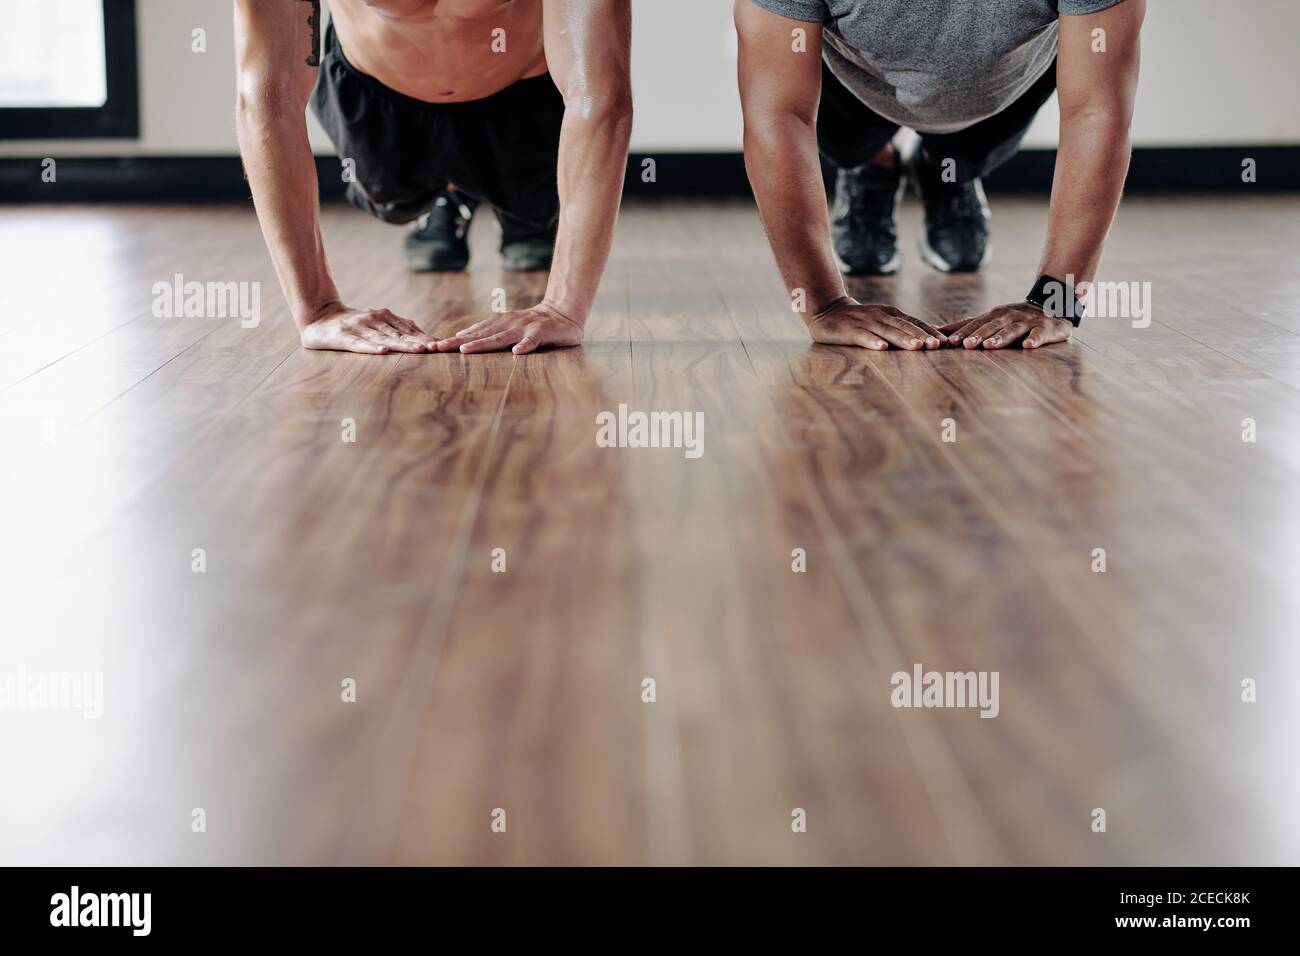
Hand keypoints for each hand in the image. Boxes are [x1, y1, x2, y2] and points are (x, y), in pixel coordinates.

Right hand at [300, 303, 436, 353]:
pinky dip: (371, 349)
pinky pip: (359, 345)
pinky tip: (383, 353)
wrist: (317, 316)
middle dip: (418, 342)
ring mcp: (358, 327)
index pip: (407, 329)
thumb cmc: (351, 325)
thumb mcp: (375, 323)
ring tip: (419, 350)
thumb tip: (424, 340)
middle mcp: (372, 319)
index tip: (440, 346)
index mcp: (383, 316)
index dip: (423, 337)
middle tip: (436, 349)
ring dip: (402, 345)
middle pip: (399, 334)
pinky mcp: (343, 336)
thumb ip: (395, 329)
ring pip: (383, 339)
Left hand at [435, 302, 584, 354]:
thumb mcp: (508, 326)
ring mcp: (523, 327)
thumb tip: (462, 337)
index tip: (435, 347)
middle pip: (481, 335)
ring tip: (466, 350)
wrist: (563, 312)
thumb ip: (488, 331)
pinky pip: (532, 341)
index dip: (454, 340)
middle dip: (459, 342)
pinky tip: (517, 353)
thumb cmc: (533, 324)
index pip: (473, 333)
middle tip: (440, 348)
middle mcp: (508, 324)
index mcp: (498, 324)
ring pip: (501, 337)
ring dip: (483, 343)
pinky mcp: (541, 332)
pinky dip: (525, 346)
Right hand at [807, 298, 945, 350]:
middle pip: (905, 327)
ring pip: (888, 332)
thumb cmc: (859, 320)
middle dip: (922, 336)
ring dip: (904, 339)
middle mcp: (882, 316)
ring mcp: (866, 323)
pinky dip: (873, 342)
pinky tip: (882, 348)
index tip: (946, 342)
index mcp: (891, 314)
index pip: (915, 323)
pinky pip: (864, 337)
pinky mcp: (851, 331)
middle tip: (938, 346)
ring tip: (918, 347)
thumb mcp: (883, 319)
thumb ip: (905, 326)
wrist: (827, 310)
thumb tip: (933, 334)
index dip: (930, 332)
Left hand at [940, 302, 1073, 350]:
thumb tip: (936, 330)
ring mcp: (1027, 322)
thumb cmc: (1014, 318)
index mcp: (994, 316)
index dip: (963, 332)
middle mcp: (1009, 317)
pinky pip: (1039, 334)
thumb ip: (966, 325)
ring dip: (1000, 337)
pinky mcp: (1044, 328)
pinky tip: (1027, 346)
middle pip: (991, 326)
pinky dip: (1034, 340)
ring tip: (989, 346)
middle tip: (965, 344)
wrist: (1052, 306)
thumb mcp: (990, 319)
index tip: (949, 342)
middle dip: (978, 335)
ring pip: (1012, 329)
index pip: (976, 324)